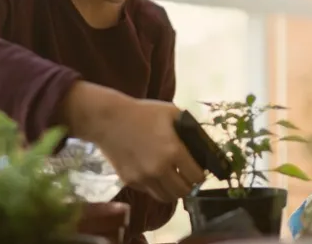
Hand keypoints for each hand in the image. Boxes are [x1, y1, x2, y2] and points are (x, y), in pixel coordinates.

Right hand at [62, 81, 205, 202]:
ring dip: (173, 191)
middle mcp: (160, 169)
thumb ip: (190, 128)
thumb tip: (202, 143)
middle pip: (183, 192)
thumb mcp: (172, 113)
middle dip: (189, 185)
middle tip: (187, 177)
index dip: (201, 175)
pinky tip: (156, 175)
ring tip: (174, 180)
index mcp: (173, 151)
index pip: (196, 176)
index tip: (200, 170)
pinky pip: (150, 192)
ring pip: (166, 197)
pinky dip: (157, 188)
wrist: (109, 120)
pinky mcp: (131, 181)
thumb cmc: (143, 113)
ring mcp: (144, 178)